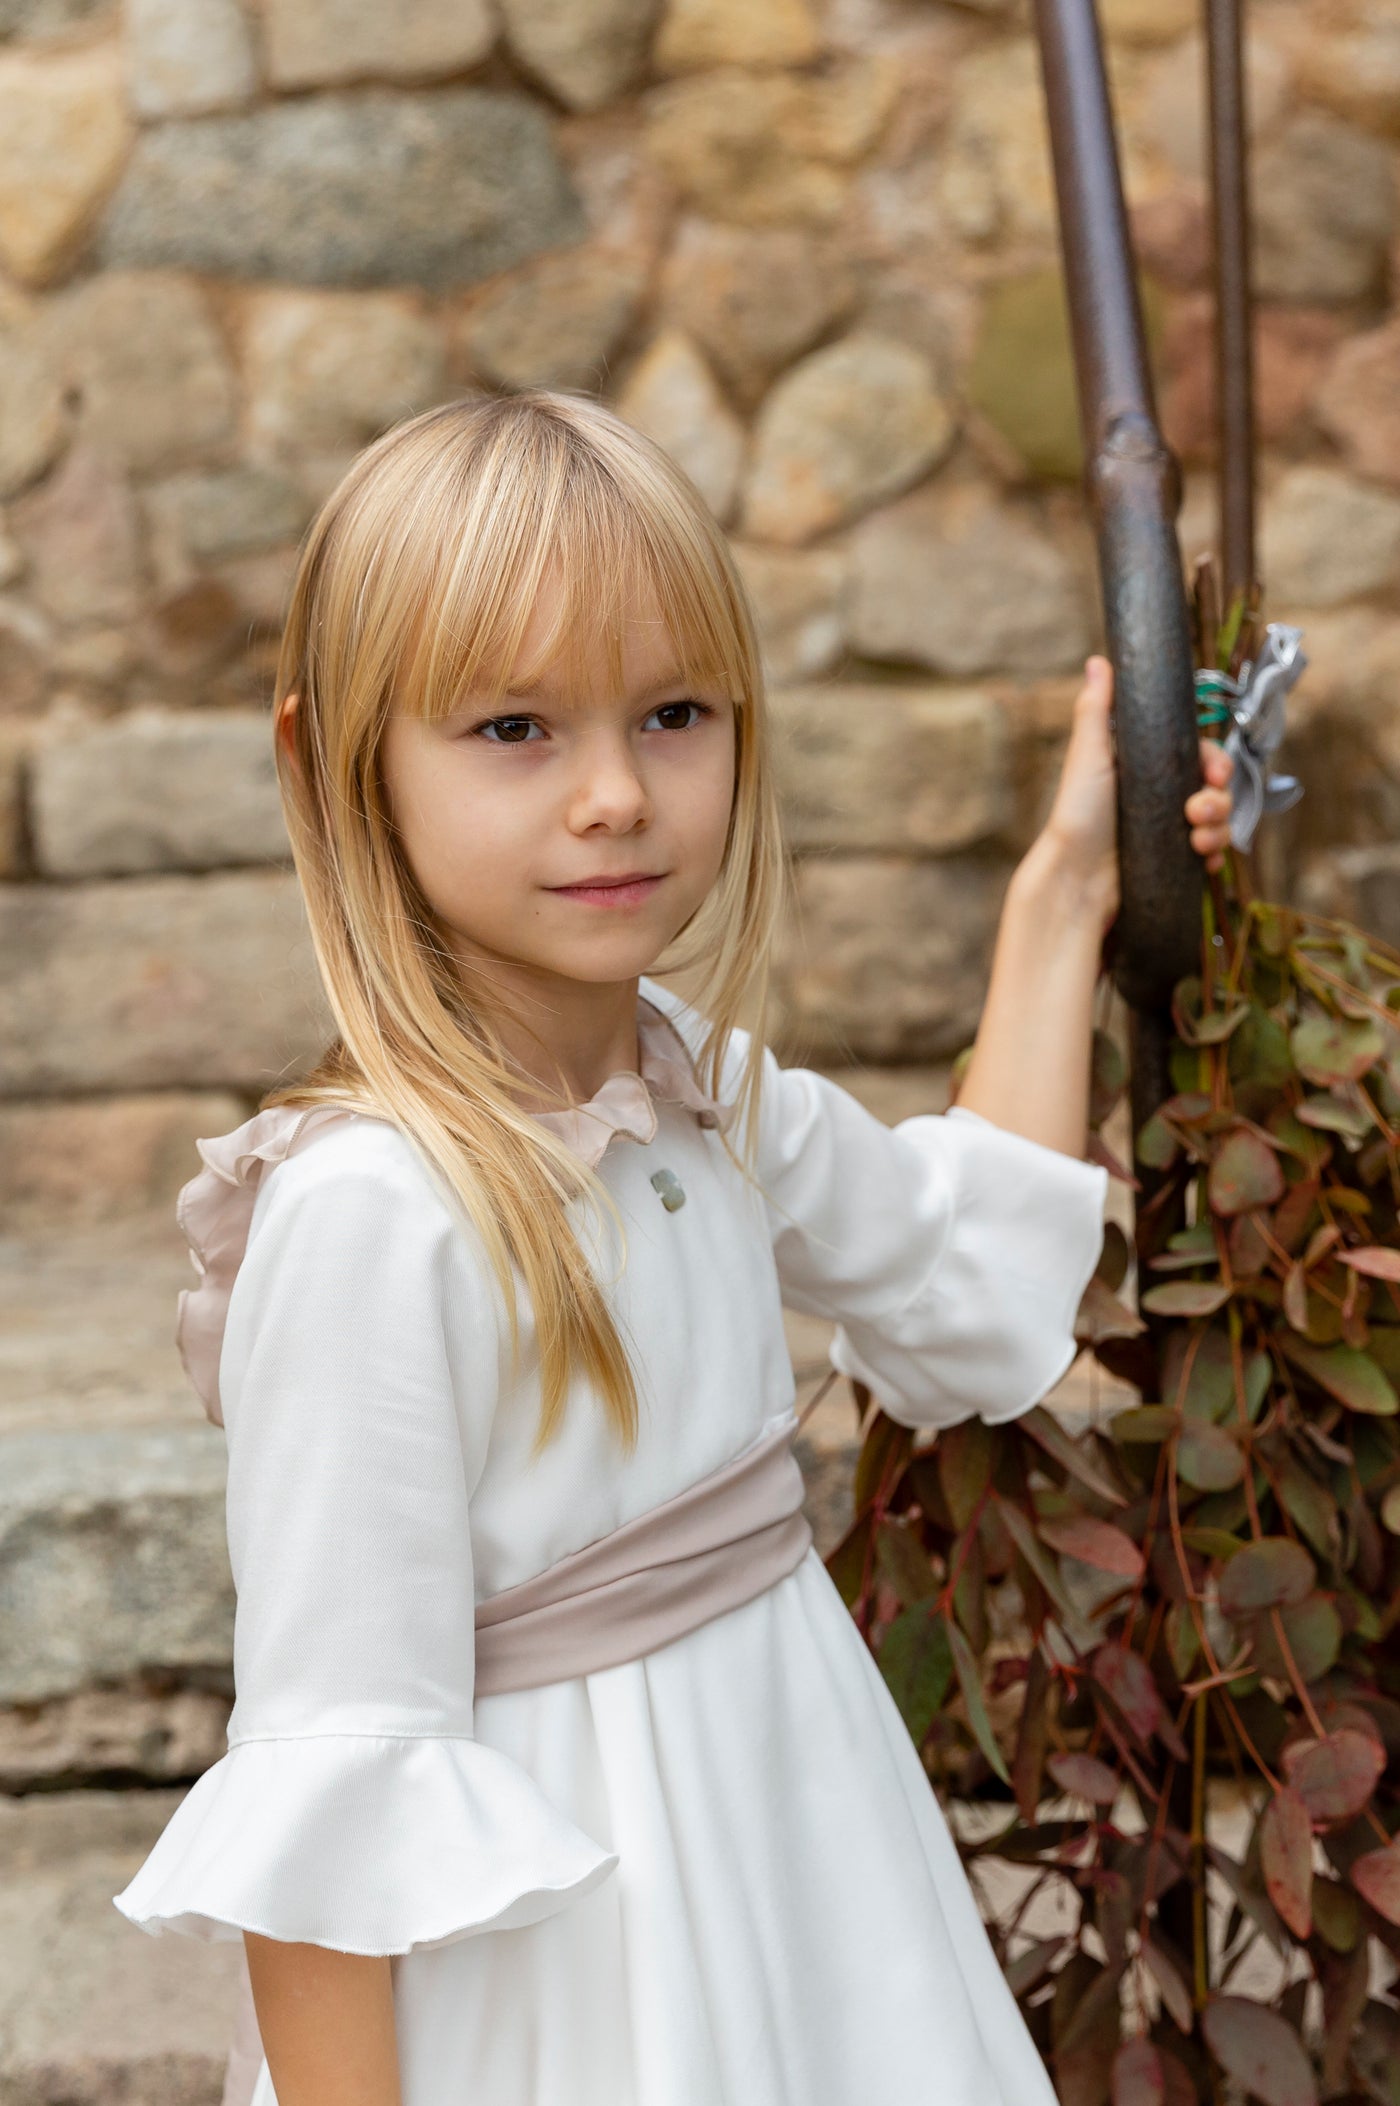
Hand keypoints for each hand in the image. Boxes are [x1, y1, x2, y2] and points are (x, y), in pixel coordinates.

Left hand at [1035, 655, 1237, 932]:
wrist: (1075, 878)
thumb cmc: (1076, 815)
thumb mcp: (1088, 755)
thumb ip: (1096, 709)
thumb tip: (1099, 661)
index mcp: (1148, 767)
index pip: (1197, 754)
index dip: (1213, 760)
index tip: (1213, 771)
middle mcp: (1162, 796)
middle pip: (1216, 786)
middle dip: (1219, 798)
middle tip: (1198, 810)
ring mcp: (1170, 829)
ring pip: (1220, 819)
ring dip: (1219, 827)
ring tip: (1196, 840)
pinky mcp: (1175, 861)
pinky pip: (1212, 853)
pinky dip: (1215, 854)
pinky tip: (1204, 859)